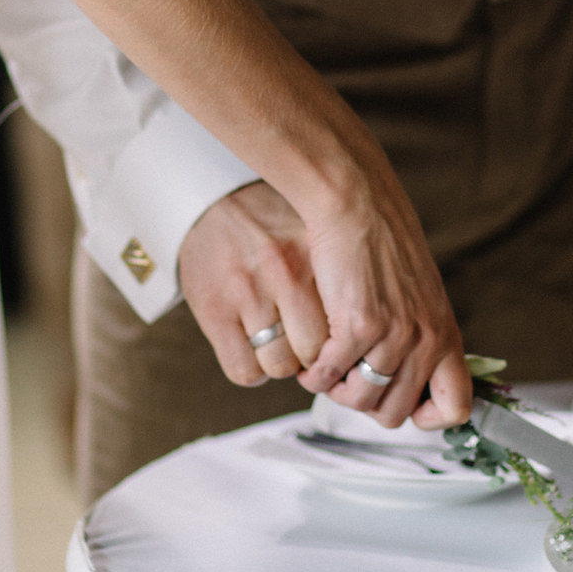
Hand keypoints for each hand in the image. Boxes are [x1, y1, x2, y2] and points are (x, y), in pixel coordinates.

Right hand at [180, 183, 329, 384]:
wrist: (210, 200)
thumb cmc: (270, 226)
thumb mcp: (312, 236)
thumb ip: (335, 276)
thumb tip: (362, 333)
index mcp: (316, 253)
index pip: (347, 324)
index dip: (340, 340)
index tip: (332, 337)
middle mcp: (286, 271)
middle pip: (316, 351)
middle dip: (310, 357)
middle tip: (299, 341)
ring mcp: (248, 292)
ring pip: (280, 366)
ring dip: (279, 363)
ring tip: (273, 342)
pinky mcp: (214, 310)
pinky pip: (244, 371)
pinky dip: (250, 370)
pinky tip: (250, 349)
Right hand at [288, 146, 473, 430]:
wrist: (358, 203)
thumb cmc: (381, 243)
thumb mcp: (417, 294)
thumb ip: (417, 335)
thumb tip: (399, 377)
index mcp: (444, 334)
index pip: (456, 407)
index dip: (428, 418)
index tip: (402, 404)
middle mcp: (426, 341)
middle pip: (393, 415)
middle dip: (364, 404)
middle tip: (347, 379)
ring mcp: (394, 336)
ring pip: (359, 402)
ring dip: (336, 391)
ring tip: (327, 367)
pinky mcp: (359, 325)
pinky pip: (328, 377)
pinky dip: (314, 373)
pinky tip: (313, 356)